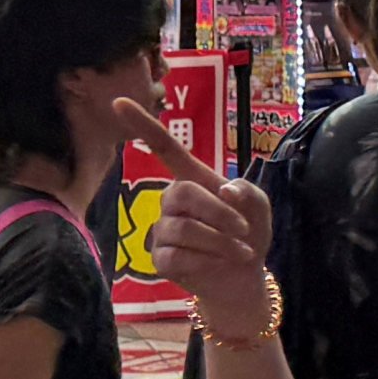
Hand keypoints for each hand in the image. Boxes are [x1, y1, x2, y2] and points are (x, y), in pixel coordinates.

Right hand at [115, 98, 275, 333]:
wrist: (244, 277)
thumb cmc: (248, 233)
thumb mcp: (258, 207)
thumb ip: (247, 191)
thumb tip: (225, 190)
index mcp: (192, 178)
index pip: (163, 147)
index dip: (142, 124)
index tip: (118, 101)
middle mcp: (172, 200)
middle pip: (182, 193)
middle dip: (218, 213)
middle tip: (244, 230)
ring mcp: (162, 229)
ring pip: (182, 228)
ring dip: (220, 242)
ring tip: (239, 251)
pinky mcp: (160, 258)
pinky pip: (176, 256)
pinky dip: (205, 261)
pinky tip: (216, 264)